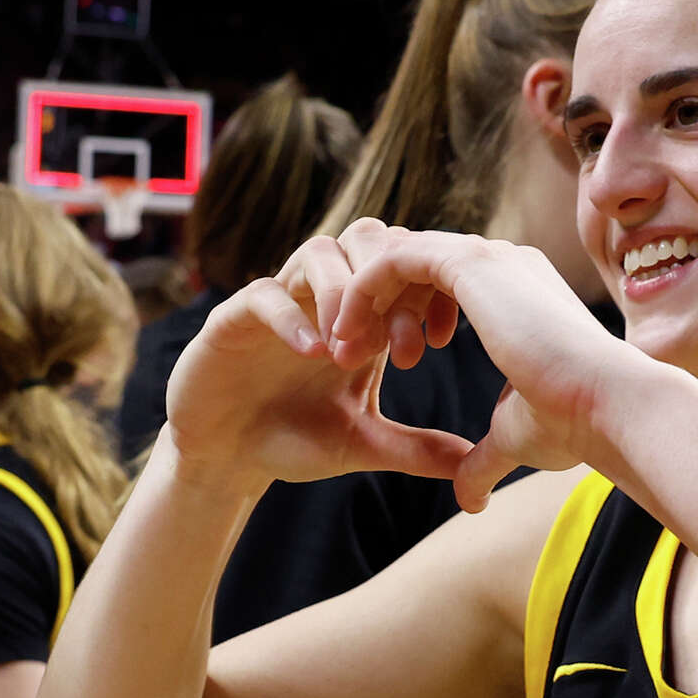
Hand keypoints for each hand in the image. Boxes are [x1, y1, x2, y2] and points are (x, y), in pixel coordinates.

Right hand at [160, 231, 473, 492]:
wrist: (226, 459)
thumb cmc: (294, 441)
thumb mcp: (362, 444)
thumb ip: (415, 448)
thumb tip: (470, 460)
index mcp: (360, 314)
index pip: (402, 265)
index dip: (427, 290)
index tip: (437, 341)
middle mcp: (321, 296)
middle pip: (366, 237)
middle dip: (390, 280)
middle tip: (396, 343)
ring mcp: (278, 301)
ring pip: (319, 251)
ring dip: (345, 293)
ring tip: (353, 350)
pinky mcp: (232, 319)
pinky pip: (265, 294)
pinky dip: (294, 317)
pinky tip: (315, 353)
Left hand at [326, 222, 645, 511]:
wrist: (607, 406)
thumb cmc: (576, 424)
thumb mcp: (517, 438)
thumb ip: (485, 459)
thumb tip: (471, 501)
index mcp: (520, 293)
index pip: (449, 283)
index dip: (413, 316)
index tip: (392, 364)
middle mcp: (505, 264)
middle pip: (420, 263)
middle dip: (382, 305)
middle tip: (351, 353)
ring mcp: (489, 256)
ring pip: (401, 254)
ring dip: (365, 298)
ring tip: (343, 348)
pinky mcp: (469, 262)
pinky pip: (392, 258)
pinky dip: (362, 291)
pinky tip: (348, 335)